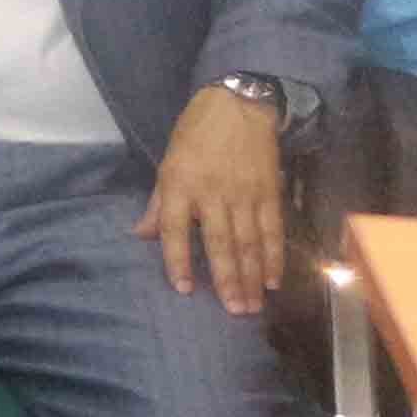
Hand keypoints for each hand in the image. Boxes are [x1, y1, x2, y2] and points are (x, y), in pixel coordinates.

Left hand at [144, 86, 289, 314]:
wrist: (238, 105)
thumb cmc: (195, 134)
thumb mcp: (168, 161)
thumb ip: (159, 203)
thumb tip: (141, 235)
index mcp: (180, 185)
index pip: (176, 230)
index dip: (178, 260)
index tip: (184, 289)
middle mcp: (212, 193)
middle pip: (220, 243)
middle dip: (227, 279)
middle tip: (233, 311)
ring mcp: (244, 194)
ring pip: (249, 243)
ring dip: (252, 277)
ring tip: (253, 305)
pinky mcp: (269, 193)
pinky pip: (273, 231)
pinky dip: (275, 257)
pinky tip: (274, 280)